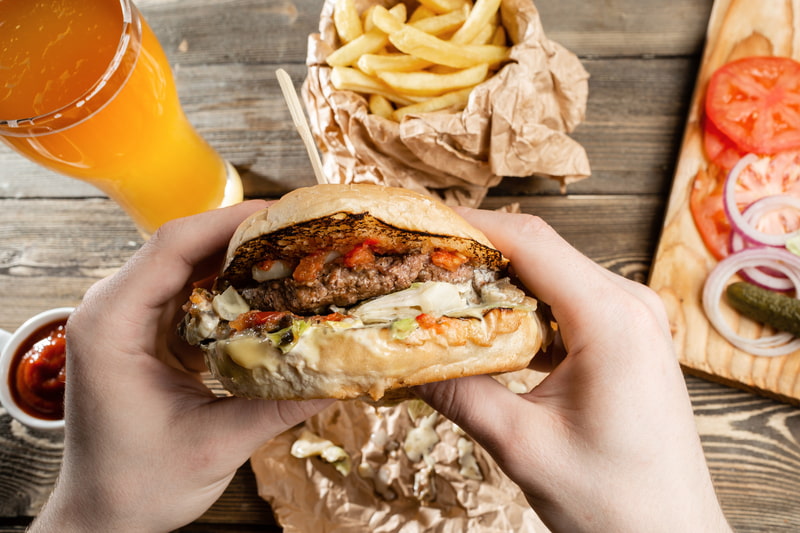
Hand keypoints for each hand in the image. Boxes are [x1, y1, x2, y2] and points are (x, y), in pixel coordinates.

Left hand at [31, 202, 331, 532]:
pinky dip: (228, 288)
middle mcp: (112, 310)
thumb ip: (279, 407)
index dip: (229, 221)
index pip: (172, 247)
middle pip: (181, 247)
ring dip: (237, 259)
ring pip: (187, 266)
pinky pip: (189, 293)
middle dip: (242, 235)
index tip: (281, 214)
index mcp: (112, 324)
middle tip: (300, 233)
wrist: (103, 514)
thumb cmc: (138, 485)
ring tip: (291, 256)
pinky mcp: (144, 334)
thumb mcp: (215, 444)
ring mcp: (127, 320)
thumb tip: (343, 376)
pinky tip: (266, 294)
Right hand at [416, 209, 730, 532]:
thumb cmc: (613, 502)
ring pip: (551, 275)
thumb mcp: (522, 446)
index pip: (530, 242)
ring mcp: (633, 320)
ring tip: (441, 293)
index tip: (419, 226)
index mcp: (612, 319)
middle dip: (476, 252)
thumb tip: (401, 354)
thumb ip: (458, 392)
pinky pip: (566, 304)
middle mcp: (630, 305)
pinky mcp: (626, 339)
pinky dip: (522, 307)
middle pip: (540, 251)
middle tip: (417, 264)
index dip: (470, 226)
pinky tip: (486, 326)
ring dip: (497, 281)